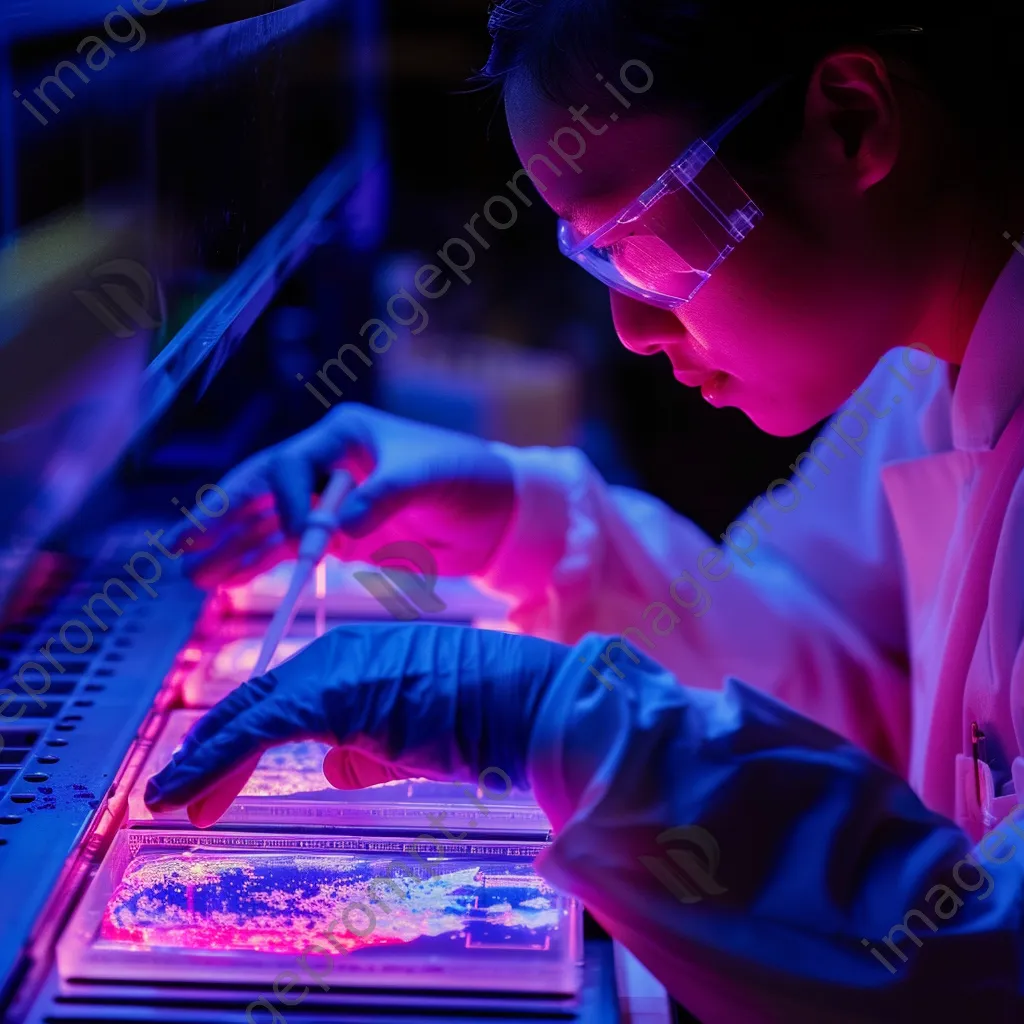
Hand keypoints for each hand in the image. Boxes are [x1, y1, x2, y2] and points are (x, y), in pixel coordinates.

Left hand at [143, 621, 570, 826]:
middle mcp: (335, 653)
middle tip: (177, 796)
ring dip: (204, 762)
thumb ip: (368, 749)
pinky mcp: (332, 695)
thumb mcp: (413, 739)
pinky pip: (258, 731)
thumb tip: (331, 765)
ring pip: (248, 715)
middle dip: (211, 752)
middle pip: (254, 704)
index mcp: (355, 658)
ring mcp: (333, 669)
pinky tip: (184, 795)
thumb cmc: (485, 720)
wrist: (526, 703)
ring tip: (168, 801)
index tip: (211, 783)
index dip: (238, 741)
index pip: (280, 700)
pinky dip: (215, 762)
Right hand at [171, 404, 514, 588]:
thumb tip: (335, 527)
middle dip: (221, 519)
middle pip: (262, 491)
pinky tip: (227, 579)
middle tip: (178, 546)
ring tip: (190, 574)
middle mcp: (328, 466)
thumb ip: (383, 497)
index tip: (306, 540)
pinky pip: (290, 550)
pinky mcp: (342, 538)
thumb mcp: (430, 477)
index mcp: (344, 436)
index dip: (285, 503)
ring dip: (231, 548)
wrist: (500, 513)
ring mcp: (331, 504)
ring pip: (268, 525)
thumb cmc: (470, 478)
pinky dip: (259, 563)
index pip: (289, 465)